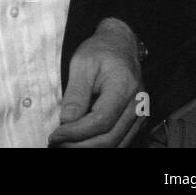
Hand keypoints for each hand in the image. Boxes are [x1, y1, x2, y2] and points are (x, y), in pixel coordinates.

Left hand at [49, 18, 144, 146]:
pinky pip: (120, 141)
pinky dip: (99, 145)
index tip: (55, 135)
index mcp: (123, 88)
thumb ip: (76, 93)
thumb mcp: (81, 64)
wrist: (120, 46)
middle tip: (56, 143)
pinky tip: (79, 141)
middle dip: (80, 145)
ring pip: (116, 144)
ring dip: (89, 148)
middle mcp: (137, 105)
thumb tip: (67, 121)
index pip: (101, 121)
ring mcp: (140, 115)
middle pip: (110, 138)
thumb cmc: (100, 51)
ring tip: (65, 144)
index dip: (76, 132)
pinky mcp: (136, 121)